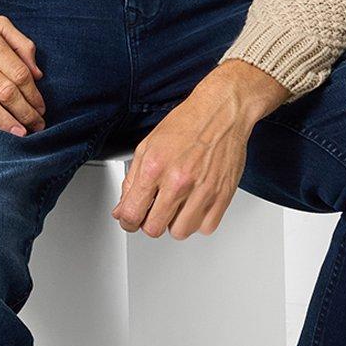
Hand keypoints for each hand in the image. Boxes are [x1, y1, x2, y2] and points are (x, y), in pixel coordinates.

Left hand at [110, 73, 257, 239]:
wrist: (222, 112)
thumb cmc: (187, 124)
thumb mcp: (148, 146)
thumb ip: (132, 180)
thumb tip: (123, 207)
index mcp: (155, 168)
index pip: (132, 214)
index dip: (127, 221)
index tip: (130, 219)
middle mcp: (178, 182)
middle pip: (154, 229)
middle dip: (150, 222)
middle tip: (154, 210)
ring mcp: (203, 190)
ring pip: (180, 233)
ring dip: (175, 223)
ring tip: (177, 205)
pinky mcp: (223, 195)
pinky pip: (206, 227)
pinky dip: (199, 220)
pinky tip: (195, 204)